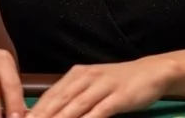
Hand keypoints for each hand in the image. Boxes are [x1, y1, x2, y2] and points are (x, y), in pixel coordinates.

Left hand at [29, 57, 176, 117]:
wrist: (151, 72)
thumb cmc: (118, 83)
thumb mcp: (92, 85)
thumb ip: (72, 99)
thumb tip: (49, 115)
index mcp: (76, 75)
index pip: (49, 96)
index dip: (34, 113)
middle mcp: (86, 78)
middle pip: (58, 102)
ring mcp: (103, 86)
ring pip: (75, 107)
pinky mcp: (119, 96)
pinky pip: (99, 112)